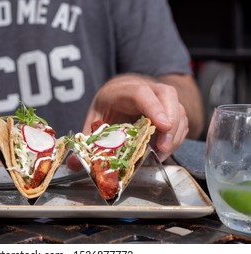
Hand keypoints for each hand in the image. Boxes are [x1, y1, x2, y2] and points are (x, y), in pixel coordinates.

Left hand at [67, 74, 188, 169]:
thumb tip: (73, 165)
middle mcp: (144, 88)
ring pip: (178, 107)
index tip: (161, 126)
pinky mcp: (169, 107)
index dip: (153, 108)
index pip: (140, 92)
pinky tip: (166, 149)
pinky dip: (178, 135)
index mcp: (121, 90)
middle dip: (170, 121)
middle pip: (166, 94)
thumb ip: (87, 141)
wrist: (118, 93)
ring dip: (176, 132)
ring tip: (163, 153)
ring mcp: (159, 96)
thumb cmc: (106, 107)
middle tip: (163, 147)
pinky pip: (181, 119)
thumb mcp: (93, 121)